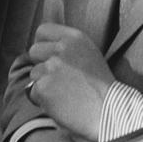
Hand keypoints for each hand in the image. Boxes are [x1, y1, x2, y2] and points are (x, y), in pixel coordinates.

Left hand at [25, 23, 113, 141]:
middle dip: (41, 64)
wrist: (109, 112)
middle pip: (34, 51)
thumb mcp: (89, 53)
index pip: (43, 30)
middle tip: (56, 79)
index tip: (47, 56)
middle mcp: (61, 49)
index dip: (43, 44)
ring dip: (43, 84)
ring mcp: (51, 67)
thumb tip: (44, 46)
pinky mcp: (43, 87)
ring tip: (64, 94)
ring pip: (34, 73)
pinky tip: (60, 103)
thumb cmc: (100, 87)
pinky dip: (43, 100)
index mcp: (74, 38)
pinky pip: (33, 92)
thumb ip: (67, 46)